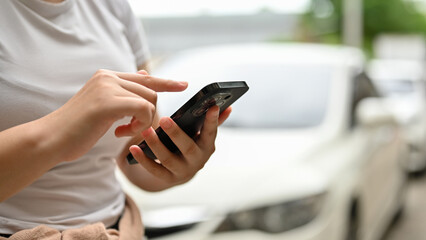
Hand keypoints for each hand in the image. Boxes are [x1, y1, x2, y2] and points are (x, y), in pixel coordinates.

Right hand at [44, 69, 186, 161]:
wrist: (52, 138)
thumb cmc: (78, 127)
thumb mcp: (104, 105)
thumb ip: (125, 92)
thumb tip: (146, 74)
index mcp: (107, 76)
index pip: (145, 77)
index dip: (166, 82)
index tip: (184, 85)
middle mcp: (108, 77)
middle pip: (150, 91)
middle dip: (149, 114)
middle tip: (131, 129)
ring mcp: (107, 87)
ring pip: (148, 100)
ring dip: (143, 121)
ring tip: (124, 131)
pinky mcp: (108, 101)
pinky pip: (142, 109)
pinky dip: (139, 125)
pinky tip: (120, 133)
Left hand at [129, 105, 231, 185]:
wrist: (180, 170)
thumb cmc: (190, 143)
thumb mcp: (201, 133)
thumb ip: (212, 120)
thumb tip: (228, 107)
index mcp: (207, 146)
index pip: (211, 132)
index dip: (212, 121)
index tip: (212, 107)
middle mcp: (198, 160)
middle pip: (188, 148)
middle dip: (176, 134)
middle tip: (163, 119)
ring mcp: (183, 171)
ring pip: (169, 159)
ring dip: (156, 145)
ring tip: (145, 131)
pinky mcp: (168, 178)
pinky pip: (155, 170)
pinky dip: (143, 160)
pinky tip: (133, 148)